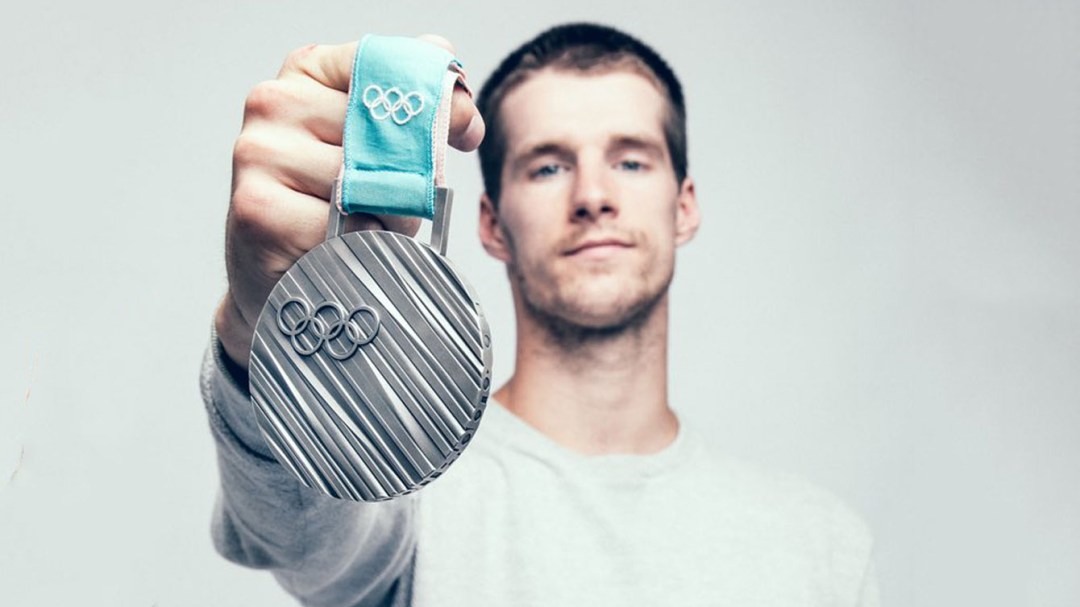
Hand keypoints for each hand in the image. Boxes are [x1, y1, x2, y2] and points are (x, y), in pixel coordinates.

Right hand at [216, 36, 484, 369]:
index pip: (390, 68)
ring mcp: (259, 152)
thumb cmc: (333, 204)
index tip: (466, 134)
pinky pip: (346, 227)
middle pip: (386, 133)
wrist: (277, 274)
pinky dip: (362, 247)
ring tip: (365, 230)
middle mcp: (274, 101)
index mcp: (308, 72)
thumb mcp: (374, 146)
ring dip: (390, 219)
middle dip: (413, 177)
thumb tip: (456, 92)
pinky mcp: (257, 208)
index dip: (437, 105)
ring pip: (370, 183)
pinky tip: (340, 250)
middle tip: (400, 203)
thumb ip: (415, 105)